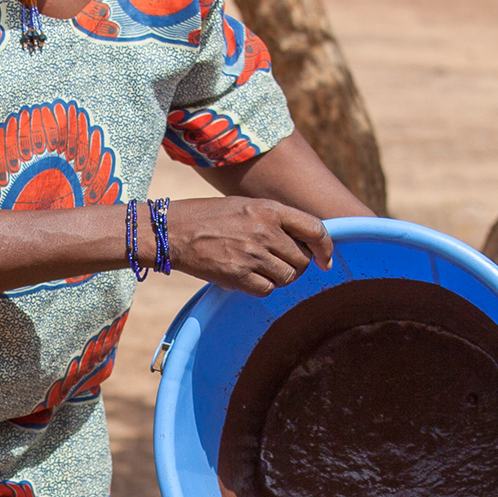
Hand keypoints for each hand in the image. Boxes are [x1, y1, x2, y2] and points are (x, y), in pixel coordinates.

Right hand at [166, 197, 333, 295]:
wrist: (172, 231)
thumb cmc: (209, 217)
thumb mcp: (246, 206)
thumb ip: (275, 220)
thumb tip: (305, 244)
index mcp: (270, 209)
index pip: (315, 229)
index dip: (325, 248)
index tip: (324, 260)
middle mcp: (264, 230)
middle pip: (302, 260)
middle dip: (296, 266)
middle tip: (277, 263)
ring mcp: (251, 254)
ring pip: (287, 278)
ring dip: (279, 279)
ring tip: (259, 270)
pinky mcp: (237, 275)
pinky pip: (267, 290)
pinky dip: (261, 288)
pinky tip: (246, 278)